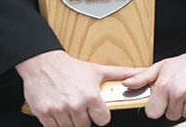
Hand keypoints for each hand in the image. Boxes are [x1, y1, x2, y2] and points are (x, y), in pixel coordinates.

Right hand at [16, 50, 142, 126]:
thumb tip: (141, 72)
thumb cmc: (72, 68)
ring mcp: (59, 111)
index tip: (96, 111)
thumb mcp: (98, 70)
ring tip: (70, 109)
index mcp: (91, 96)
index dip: (100, 116)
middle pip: (85, 126)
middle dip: (85, 119)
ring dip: (71, 122)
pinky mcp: (44, 114)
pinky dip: (57, 124)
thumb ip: (121, 73)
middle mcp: (75, 105)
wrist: (44, 64)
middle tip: (81, 108)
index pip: (103, 120)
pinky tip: (59, 113)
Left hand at [122, 46, 185, 120]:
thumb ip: (143, 77)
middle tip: (181, 91)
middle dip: (175, 106)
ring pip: (185, 115)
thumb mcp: (163, 66)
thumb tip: (127, 84)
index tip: (164, 99)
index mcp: (165, 84)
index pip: (152, 113)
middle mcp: (179, 92)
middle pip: (170, 115)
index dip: (157, 107)